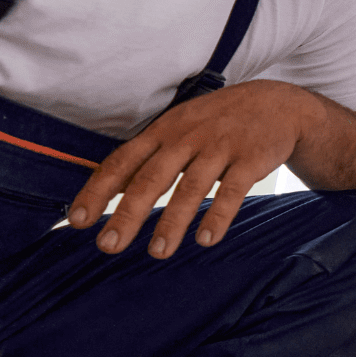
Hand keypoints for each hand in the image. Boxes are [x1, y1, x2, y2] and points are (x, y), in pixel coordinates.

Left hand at [67, 82, 312, 259]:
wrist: (276, 104)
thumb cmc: (218, 122)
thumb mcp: (180, 127)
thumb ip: (151, 155)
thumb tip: (112, 190)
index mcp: (163, 131)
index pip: (122, 162)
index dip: (98, 191)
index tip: (79, 221)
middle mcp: (187, 138)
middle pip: (152, 179)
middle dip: (128, 214)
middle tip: (109, 246)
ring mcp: (220, 148)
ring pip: (191, 187)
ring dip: (173, 222)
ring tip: (158, 252)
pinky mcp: (250, 159)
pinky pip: (232, 191)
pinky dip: (219, 216)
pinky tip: (206, 240)